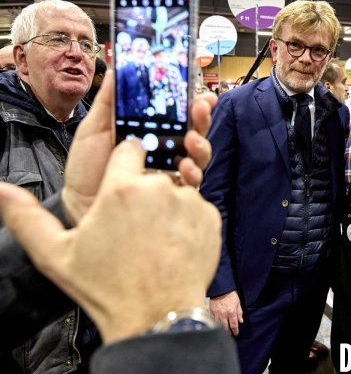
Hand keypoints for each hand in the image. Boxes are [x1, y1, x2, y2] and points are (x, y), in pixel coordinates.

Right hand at [0, 139, 221, 343]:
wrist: (156, 315)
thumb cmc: (106, 287)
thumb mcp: (56, 255)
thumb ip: (26, 217)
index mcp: (121, 188)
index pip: (129, 148)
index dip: (124, 165)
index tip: (120, 187)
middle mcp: (160, 188)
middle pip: (154, 172)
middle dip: (145, 190)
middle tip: (135, 225)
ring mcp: (190, 203)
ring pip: (178, 190)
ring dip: (168, 206)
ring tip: (154, 240)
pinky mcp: (210, 218)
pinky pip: (198, 209)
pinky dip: (188, 222)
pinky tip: (172, 246)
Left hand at [62, 70, 216, 223]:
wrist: (80, 206)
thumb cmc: (86, 170)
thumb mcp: (93, 130)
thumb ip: (107, 103)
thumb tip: (116, 70)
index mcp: (148, 132)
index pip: (177, 114)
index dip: (191, 102)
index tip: (198, 92)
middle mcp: (164, 151)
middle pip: (194, 131)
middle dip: (202, 118)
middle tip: (200, 107)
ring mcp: (171, 172)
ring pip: (198, 155)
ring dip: (201, 143)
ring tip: (192, 139)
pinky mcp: (172, 195)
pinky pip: (191, 182)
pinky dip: (192, 172)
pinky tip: (184, 167)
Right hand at [210, 290, 243, 335]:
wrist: (221, 288)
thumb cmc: (231, 294)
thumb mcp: (238, 302)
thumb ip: (239, 312)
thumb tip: (241, 321)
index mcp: (232, 312)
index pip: (234, 325)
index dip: (235, 331)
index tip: (236, 334)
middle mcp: (224, 314)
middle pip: (226, 327)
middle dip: (228, 332)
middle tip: (230, 334)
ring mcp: (217, 313)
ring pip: (219, 325)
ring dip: (221, 329)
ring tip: (223, 332)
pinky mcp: (211, 311)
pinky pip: (213, 320)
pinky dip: (215, 324)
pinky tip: (216, 326)